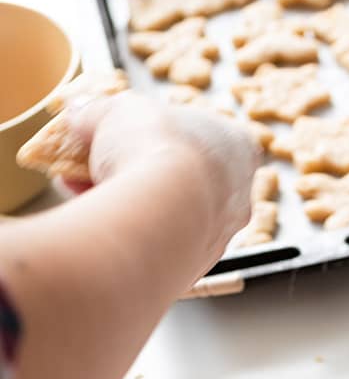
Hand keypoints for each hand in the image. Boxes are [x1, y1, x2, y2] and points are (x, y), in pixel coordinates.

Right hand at [65, 91, 261, 271]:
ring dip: (128, 201)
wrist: (161, 216)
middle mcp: (239, 195)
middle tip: (101, 162)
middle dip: (139, 169)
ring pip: (169, 214)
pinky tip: (94, 219)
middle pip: (183, 177)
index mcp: (237, 146)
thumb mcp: (116, 111)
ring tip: (85, 189)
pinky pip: (157, 244)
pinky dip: (128, 231)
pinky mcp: (193, 268)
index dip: (160, 129)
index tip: (128, 131)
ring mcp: (220, 236)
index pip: (203, 132)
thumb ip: (98, 110)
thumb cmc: (154, 149)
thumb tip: (79, 111)